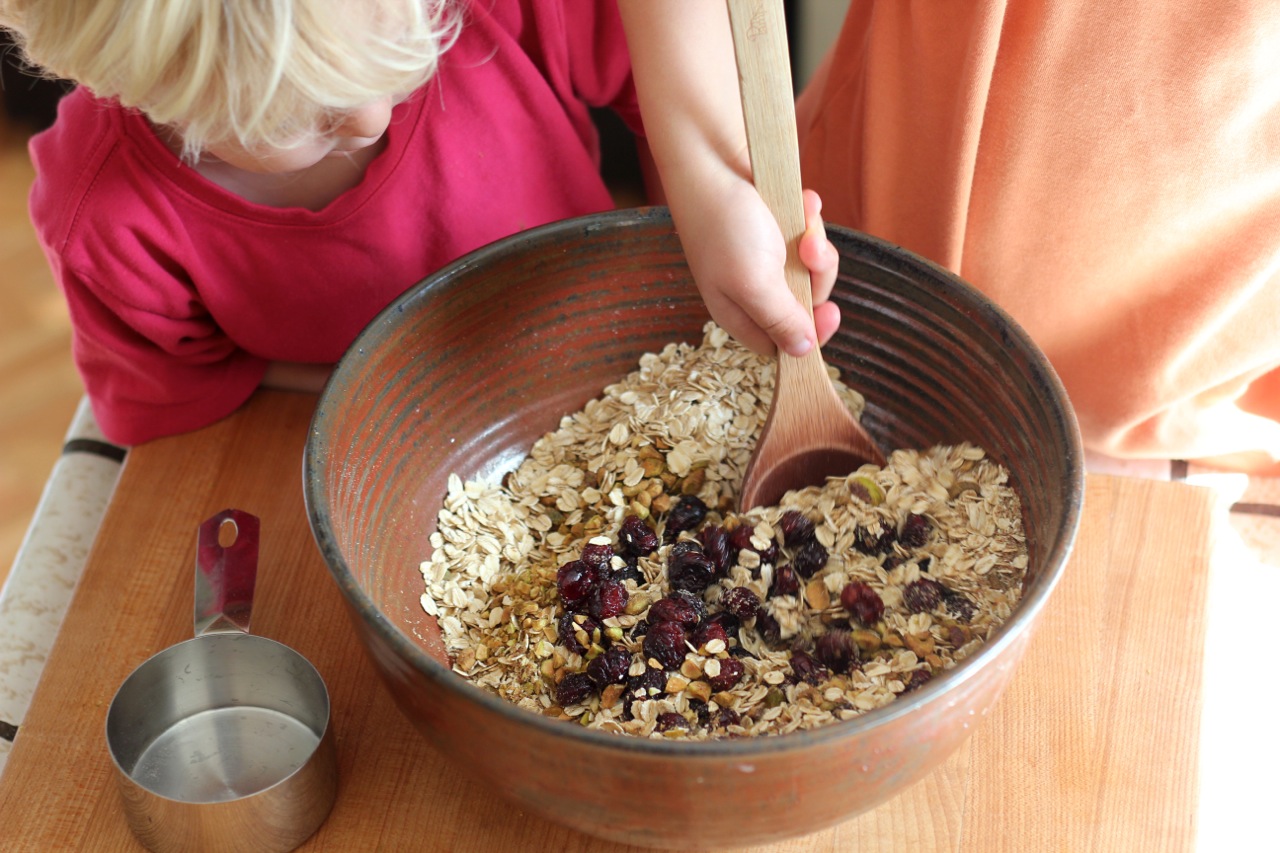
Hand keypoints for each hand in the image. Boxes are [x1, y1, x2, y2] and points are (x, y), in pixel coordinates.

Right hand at [675, 183, 840, 357]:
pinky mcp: (779, 233)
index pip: (783, 344)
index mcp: (740, 313)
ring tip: (804, 218)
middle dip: (816, 275)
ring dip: (815, 241)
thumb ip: (780, 320)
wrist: (714, 159)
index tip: (829, 312)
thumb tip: (803, 353)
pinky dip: (809, 217)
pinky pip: (809, 235)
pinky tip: (802, 202)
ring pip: (813, 268)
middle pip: (807, 305)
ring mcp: (768, 260)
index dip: (810, 333)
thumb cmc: (724, 223)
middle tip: (809, 250)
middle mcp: (755, 290)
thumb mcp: (753, 282)